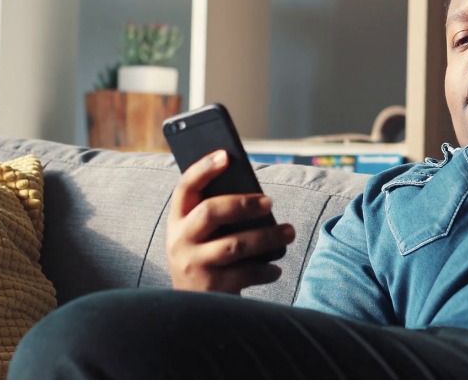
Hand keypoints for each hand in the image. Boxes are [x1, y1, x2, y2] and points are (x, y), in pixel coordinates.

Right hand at [165, 150, 295, 293]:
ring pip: (235, 245)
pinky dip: (265, 270)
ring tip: (289, 232)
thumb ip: (219, 215)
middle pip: (210, 212)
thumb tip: (258, 196)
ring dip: (267, 236)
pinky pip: (244, 274)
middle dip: (243, 203)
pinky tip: (276, 269)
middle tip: (270, 201)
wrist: (187, 312)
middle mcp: (180, 241)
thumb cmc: (207, 259)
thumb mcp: (202, 235)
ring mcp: (192, 265)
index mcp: (178, 220)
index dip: (203, 169)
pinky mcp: (209, 288)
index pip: (185, 187)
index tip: (226, 155)